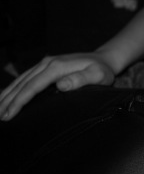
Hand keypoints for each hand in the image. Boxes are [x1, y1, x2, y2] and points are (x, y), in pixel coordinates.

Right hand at [0, 52, 115, 120]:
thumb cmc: (102, 70)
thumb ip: (81, 79)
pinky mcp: (45, 66)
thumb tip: (62, 85)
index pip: (33, 86)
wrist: (103, 59)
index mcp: (57, 67)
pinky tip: (6, 97)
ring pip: (20, 80)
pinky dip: (13, 88)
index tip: (10, 114)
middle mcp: (47, 63)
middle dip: (8, 101)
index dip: (20, 100)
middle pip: (22, 83)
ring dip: (7, 95)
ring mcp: (45, 63)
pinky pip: (25, 78)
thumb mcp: (98, 75)